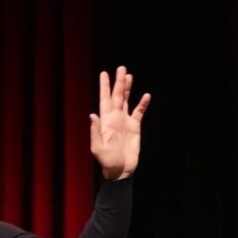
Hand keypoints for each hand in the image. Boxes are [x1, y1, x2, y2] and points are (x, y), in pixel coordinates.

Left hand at [89, 66, 150, 180]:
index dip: (104, 87)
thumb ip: (95, 131)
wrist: (120, 170)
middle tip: (121, 68)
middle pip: (116, 96)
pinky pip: (139, 112)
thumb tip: (92, 114)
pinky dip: (142, 104)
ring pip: (126, 101)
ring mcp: (125, 121)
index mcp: (105, 121)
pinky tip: (146, 96)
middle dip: (118, 82)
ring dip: (127, 89)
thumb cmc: (107, 161)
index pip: (104, 100)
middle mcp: (114, 118)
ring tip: (129, 75)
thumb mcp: (98, 148)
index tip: (104, 74)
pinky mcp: (134, 127)